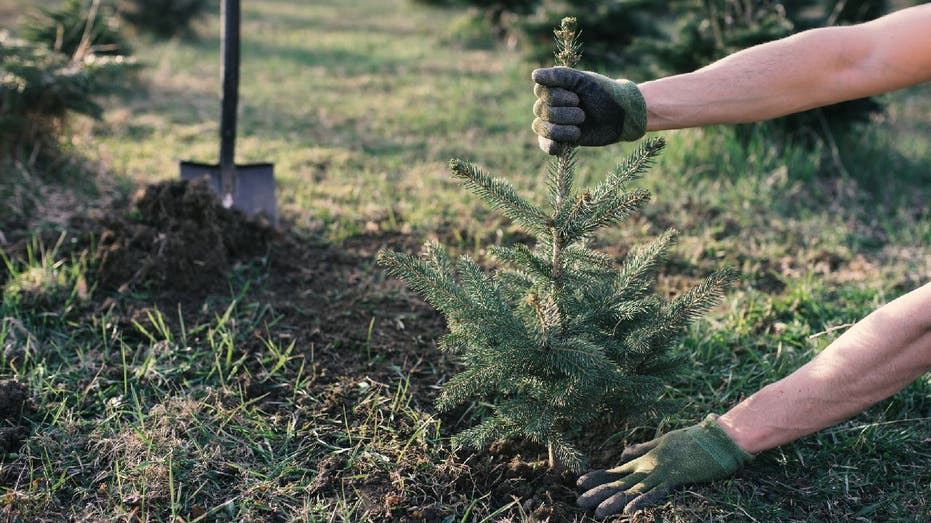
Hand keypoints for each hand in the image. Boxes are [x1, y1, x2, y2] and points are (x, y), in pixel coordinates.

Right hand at [531, 67, 646, 154]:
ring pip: (540, 127)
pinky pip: (544, 144)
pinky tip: (562, 145)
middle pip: (540, 110)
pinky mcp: (560, 140)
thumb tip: (534, 75)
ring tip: (579, 128)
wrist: (622, 116)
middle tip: (582, 113)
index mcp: (555, 87)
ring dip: (559, 129)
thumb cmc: (604, 93)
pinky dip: (551, 145)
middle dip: (562, 113)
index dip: (556, 97)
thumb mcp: (584, 81)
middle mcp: (551, 104)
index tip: (577, 97)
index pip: (540, 91)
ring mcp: (554, 122)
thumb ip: (560, 76)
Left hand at [577, 415, 753, 516]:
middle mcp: (649, 465)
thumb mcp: (664, 442)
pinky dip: (643, 500)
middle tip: (579, 502)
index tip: (580, 483)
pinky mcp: (676, 476)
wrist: (718, 436)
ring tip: (598, 513)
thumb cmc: (695, 439)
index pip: (617, 470)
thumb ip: (643, 449)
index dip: (599, 477)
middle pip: (620, 481)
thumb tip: (623, 453)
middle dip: (599, 492)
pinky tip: (629, 509)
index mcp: (646, 458)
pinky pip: (657, 491)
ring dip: (615, 501)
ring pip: (634, 489)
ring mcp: (662, 470)